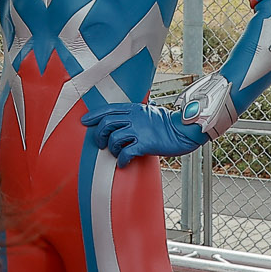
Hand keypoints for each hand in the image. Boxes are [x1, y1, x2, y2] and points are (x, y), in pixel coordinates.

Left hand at [82, 102, 208, 164]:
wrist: (185, 130)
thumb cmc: (168, 124)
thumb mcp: (149, 113)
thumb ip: (135, 115)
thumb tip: (122, 121)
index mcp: (134, 109)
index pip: (109, 109)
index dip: (94, 115)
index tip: (85, 121)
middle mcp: (135, 117)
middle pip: (107, 123)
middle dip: (99, 135)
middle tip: (101, 143)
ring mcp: (140, 130)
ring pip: (114, 138)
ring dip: (112, 149)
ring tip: (117, 153)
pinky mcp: (146, 143)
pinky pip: (126, 152)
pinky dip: (122, 159)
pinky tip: (124, 162)